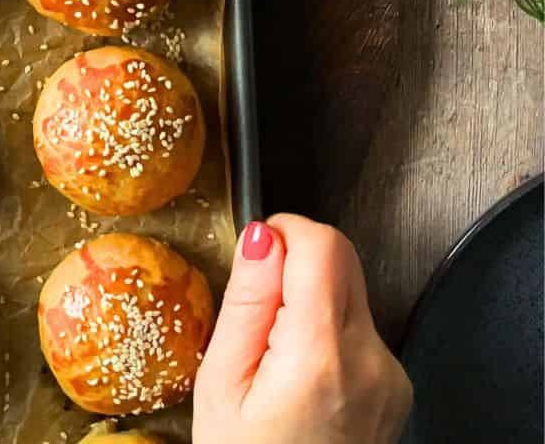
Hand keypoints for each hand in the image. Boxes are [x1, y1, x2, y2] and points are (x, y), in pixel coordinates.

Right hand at [194, 213, 411, 443]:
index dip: (284, 232)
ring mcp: (391, 376)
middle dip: (297, 263)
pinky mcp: (398, 387)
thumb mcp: (221, 382)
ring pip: (353, 290)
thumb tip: (262, 234)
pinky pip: (363, 328)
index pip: (322, 243)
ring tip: (279, 356)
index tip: (257, 258)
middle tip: (259, 313)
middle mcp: (371, 360)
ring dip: (315, 300)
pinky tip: (305, 375)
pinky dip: (332, 333)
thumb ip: (246, 301)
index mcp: (321, 356)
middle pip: (343, 258)